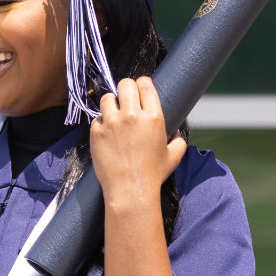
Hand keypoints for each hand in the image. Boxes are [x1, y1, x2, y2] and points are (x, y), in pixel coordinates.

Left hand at [89, 76, 186, 211]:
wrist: (130, 191)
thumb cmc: (153, 175)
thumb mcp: (174, 156)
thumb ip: (178, 140)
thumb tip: (175, 133)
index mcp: (153, 117)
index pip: (145, 85)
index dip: (142, 84)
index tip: (140, 88)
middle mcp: (132, 116)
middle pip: (125, 84)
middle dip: (126, 89)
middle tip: (126, 98)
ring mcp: (112, 123)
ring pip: (107, 97)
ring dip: (112, 103)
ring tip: (114, 113)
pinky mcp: (96, 132)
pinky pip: (97, 118)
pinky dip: (101, 123)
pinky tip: (106, 132)